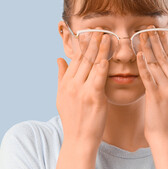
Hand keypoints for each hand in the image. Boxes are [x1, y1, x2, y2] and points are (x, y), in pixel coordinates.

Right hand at [56, 28, 110, 145]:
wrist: (78, 139)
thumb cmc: (73, 119)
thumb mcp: (62, 96)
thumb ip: (61, 76)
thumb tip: (59, 58)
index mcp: (65, 83)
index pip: (75, 59)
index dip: (83, 45)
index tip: (90, 33)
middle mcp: (72, 84)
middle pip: (83, 58)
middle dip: (92, 42)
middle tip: (99, 28)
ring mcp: (82, 90)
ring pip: (91, 64)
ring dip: (99, 48)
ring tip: (106, 35)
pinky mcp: (94, 97)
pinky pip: (99, 76)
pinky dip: (103, 64)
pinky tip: (108, 54)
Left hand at [137, 25, 167, 141]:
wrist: (167, 136)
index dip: (164, 41)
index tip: (157, 29)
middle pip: (165, 56)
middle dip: (156, 39)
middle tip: (148, 26)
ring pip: (157, 63)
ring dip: (148, 47)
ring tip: (141, 33)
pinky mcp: (157, 96)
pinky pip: (149, 77)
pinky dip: (144, 64)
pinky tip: (139, 54)